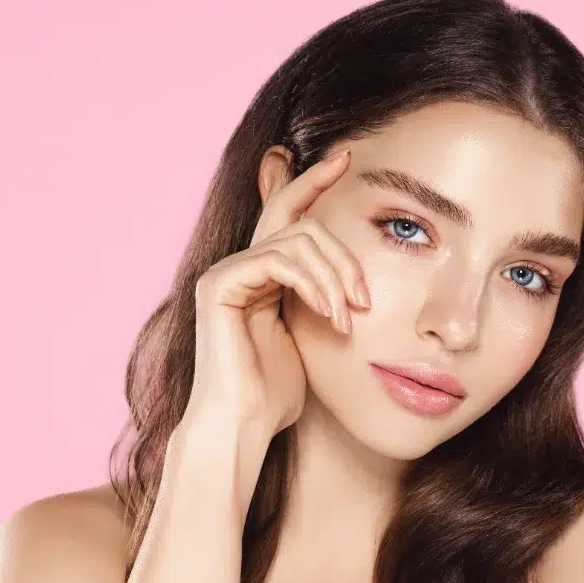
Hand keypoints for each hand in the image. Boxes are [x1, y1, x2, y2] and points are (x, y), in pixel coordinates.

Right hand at [181, 147, 368, 438]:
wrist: (245, 425)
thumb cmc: (276, 394)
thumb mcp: (312, 337)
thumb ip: (322, 300)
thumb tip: (357, 284)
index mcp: (261, 273)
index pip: (288, 212)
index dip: (313, 179)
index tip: (346, 157)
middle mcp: (240, 264)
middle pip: (297, 219)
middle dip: (341, 249)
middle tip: (364, 297)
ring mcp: (226, 271)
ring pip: (296, 238)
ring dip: (334, 277)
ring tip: (349, 318)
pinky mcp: (220, 284)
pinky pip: (278, 259)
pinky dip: (313, 283)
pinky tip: (331, 315)